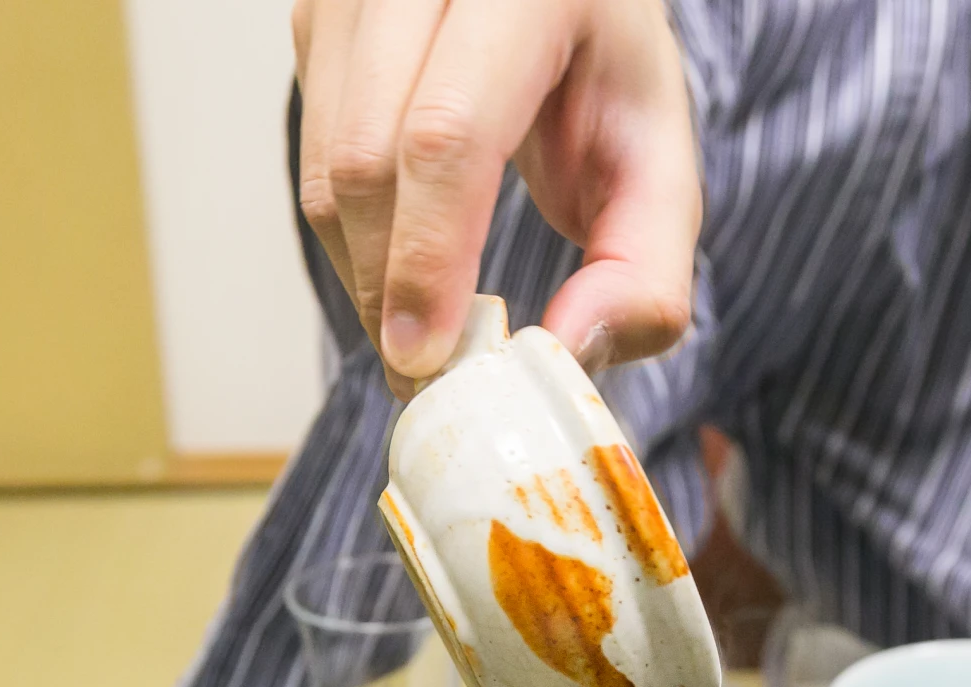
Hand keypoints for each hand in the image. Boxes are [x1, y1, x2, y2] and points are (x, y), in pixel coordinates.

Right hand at [293, 0, 701, 397]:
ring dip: (363, 270)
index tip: (429, 355)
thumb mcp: (658, 164)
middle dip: (388, 284)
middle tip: (426, 368)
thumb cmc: (607, 72)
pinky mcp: (321, 19)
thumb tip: (565, 350)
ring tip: (419, 326)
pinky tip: (403, 260)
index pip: (449, 133)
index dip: (429, 256)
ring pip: (325, 164)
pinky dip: (352, 233)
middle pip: (369, 155)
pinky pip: (312, 154)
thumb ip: (644, 269)